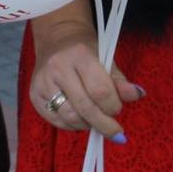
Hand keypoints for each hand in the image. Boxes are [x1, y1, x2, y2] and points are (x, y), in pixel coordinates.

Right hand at [28, 15, 142, 140]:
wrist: (57, 38)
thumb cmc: (85, 50)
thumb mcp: (106, 58)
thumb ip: (119, 80)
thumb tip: (138, 95)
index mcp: (79, 54)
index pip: (100, 90)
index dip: (113, 105)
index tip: (118, 109)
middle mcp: (57, 68)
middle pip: (84, 108)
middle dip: (104, 124)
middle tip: (116, 132)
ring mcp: (42, 83)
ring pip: (69, 118)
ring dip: (88, 125)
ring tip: (96, 120)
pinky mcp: (34, 96)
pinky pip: (57, 121)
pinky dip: (73, 126)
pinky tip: (81, 119)